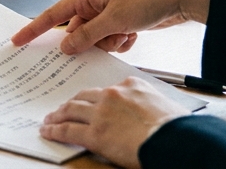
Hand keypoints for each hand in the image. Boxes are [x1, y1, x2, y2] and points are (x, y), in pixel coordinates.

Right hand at [11, 0, 213, 53]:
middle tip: (110, 37)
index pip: (53, 16)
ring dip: (110, 43)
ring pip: (95, 41)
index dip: (34, 29)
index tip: (17, 40)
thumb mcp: (114, 21)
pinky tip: (134, 32)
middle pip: (78, 34)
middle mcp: (93, 4)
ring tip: (127, 32)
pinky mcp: (119, 22)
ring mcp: (106, 14)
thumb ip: (87, 36)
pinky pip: (110, 41)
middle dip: (92, 42)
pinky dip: (121, 42)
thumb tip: (66, 46)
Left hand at [41, 76, 187, 167]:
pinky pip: (68, 130)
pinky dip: (55, 130)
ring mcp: (101, 113)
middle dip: (71, 103)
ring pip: (71, 110)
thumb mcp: (164, 104)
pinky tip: (48, 131)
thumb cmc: (176, 127)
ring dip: (58, 115)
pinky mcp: (95, 133)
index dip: (93, 96)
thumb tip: (145, 113)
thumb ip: (147, 103)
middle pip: (84, 96)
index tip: (88, 100)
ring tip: (50, 119)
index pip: (106, 89)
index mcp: (131, 85)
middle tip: (62, 108)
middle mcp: (112, 94)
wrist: (175, 139)